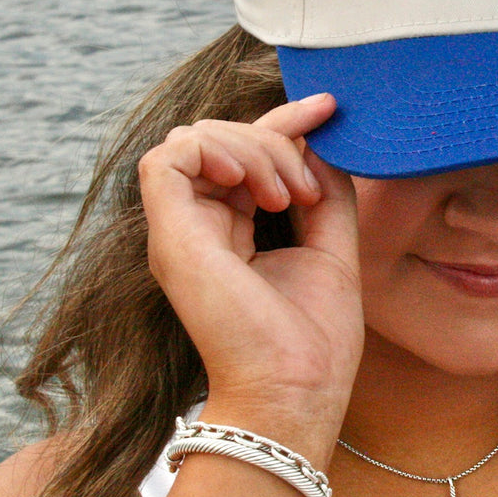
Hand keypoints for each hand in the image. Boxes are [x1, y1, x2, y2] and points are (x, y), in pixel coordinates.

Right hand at [138, 93, 362, 457]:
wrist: (296, 390)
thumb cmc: (313, 338)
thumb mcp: (330, 245)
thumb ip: (325, 190)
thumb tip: (321, 138)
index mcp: (231, 229)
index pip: (246, 151)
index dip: (285, 120)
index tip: (330, 107)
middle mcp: (199, 225)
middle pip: (222, 137)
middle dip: (275, 138)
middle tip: (308, 187)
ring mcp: (179, 229)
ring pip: (196, 137)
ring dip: (254, 148)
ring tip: (287, 193)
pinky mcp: (169, 235)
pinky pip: (167, 158)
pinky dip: (213, 150)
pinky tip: (253, 183)